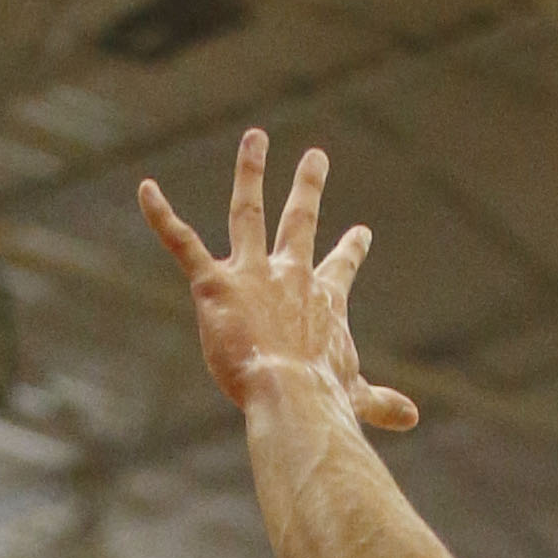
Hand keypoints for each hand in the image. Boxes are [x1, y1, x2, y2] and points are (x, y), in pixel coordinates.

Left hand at [137, 132, 419, 436]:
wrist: (295, 399)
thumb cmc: (323, 403)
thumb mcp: (354, 397)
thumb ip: (380, 403)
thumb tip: (412, 419)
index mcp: (322, 300)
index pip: (340, 268)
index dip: (350, 250)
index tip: (360, 232)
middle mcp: (289, 275)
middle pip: (301, 222)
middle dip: (308, 187)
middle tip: (316, 156)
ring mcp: (251, 275)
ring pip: (248, 212)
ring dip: (250, 172)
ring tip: (255, 138)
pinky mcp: (214, 286)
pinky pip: (183, 243)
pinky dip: (162, 216)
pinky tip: (145, 188)